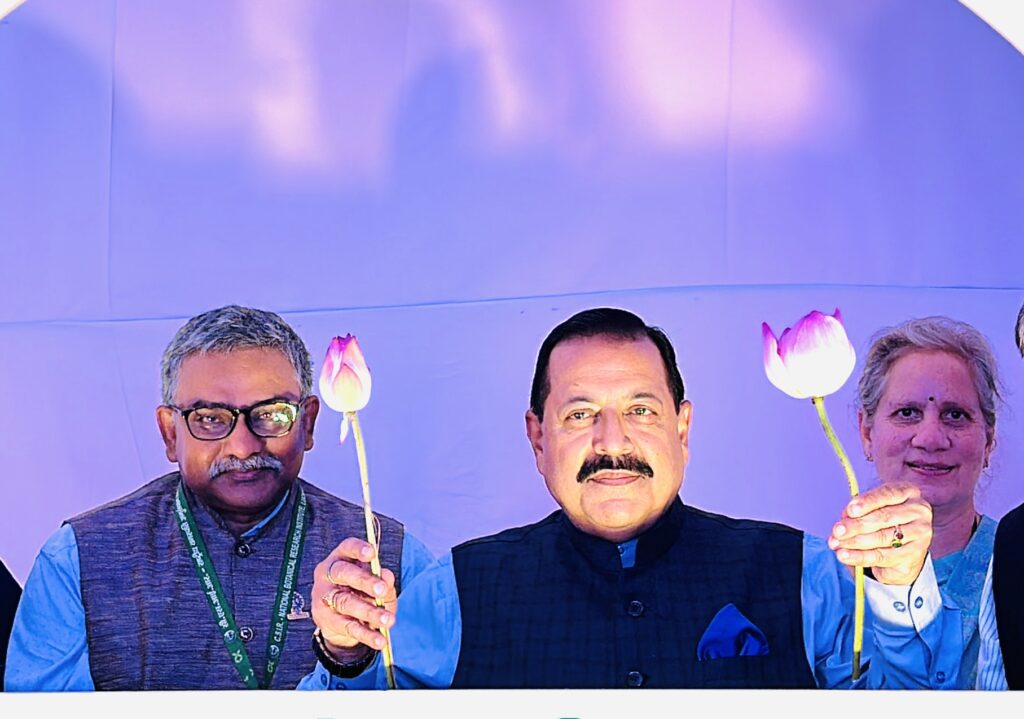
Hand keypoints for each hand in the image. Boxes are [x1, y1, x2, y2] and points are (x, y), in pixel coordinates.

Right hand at [311, 537, 396, 660]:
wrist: (339, 621)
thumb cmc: (360, 592)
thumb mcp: (375, 584)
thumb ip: (383, 580)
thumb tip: (387, 577)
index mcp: (340, 558)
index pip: (347, 548)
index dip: (358, 549)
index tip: (372, 553)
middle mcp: (327, 574)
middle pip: (343, 573)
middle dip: (364, 581)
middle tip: (382, 590)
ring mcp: (323, 597)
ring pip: (346, 602)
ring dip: (370, 612)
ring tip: (388, 620)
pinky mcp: (326, 620)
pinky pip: (348, 627)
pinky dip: (367, 634)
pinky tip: (380, 639)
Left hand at [828, 482, 932, 585]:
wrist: (902, 553)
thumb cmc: (883, 523)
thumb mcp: (871, 510)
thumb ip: (858, 511)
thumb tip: (844, 519)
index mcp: (909, 492)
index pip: (888, 494)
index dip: (868, 502)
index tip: (850, 510)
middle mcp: (919, 511)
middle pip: (885, 517)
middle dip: (856, 525)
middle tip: (837, 531)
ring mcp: (921, 533)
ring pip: (883, 537)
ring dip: (855, 542)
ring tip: (836, 544)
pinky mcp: (915, 554)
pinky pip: (883, 556)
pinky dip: (860, 556)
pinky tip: (845, 556)